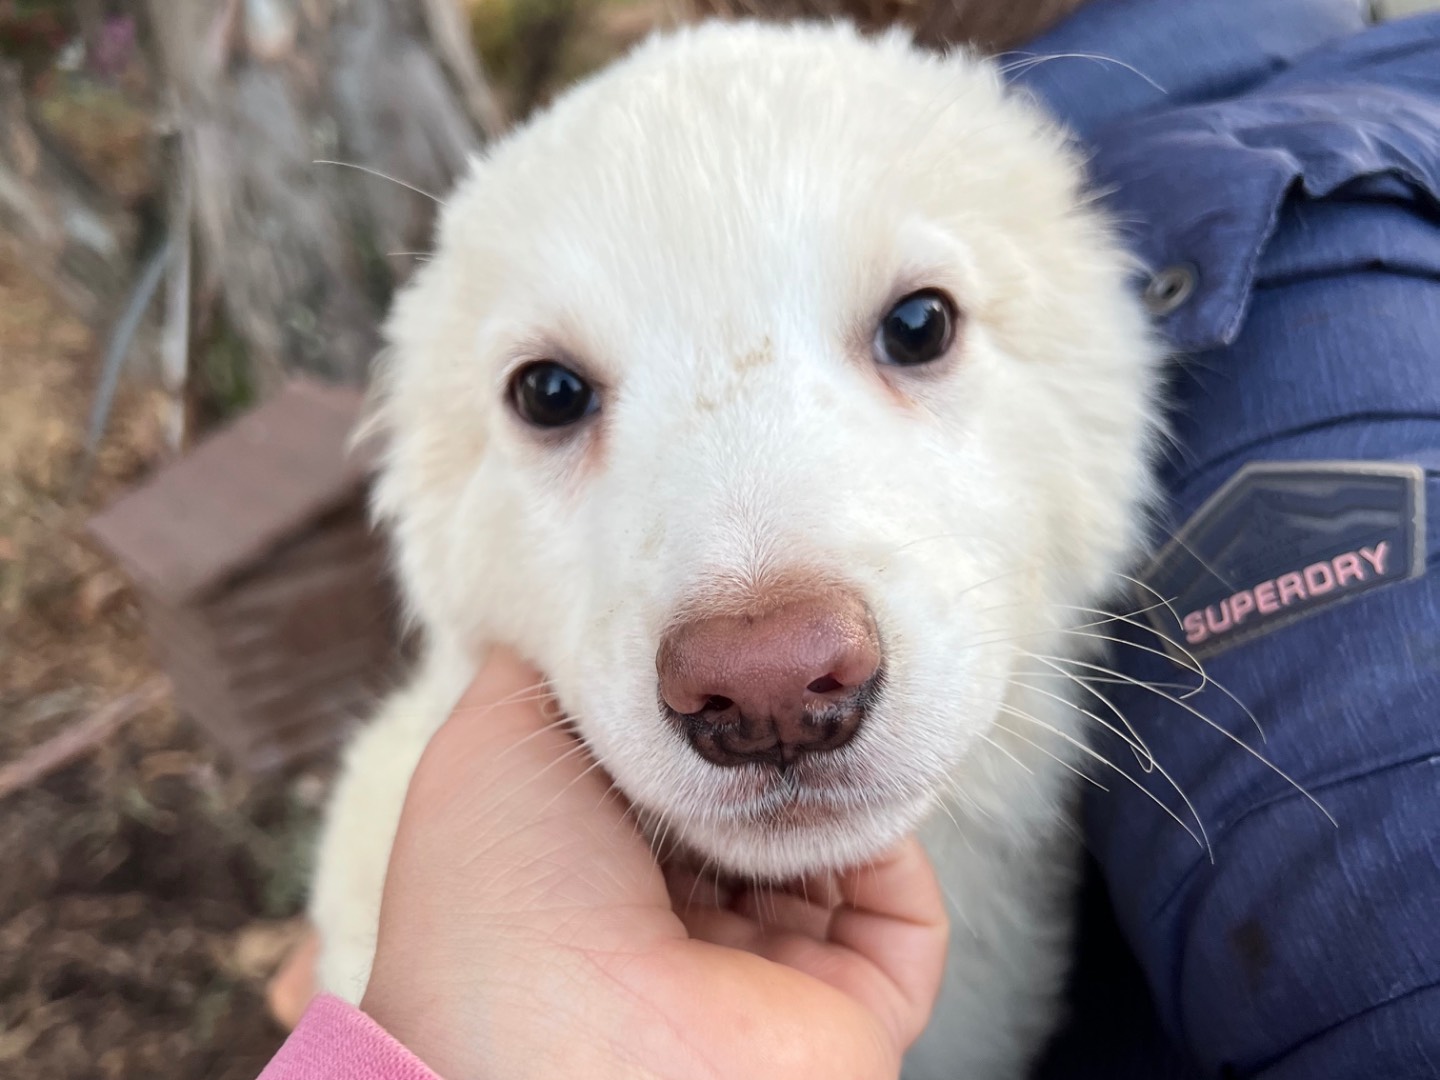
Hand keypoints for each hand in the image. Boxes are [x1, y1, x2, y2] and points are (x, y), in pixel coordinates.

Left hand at [359, 648, 948, 1079]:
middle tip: (787, 663)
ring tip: (817, 716)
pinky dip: (890, 842)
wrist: (568, 1047)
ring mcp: (766, 978)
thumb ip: (549, 676)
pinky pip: (903, 916)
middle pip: (751, 813)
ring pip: (830, 856)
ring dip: (830, 781)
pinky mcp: (849, 1012)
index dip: (691, 710)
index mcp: (589, 882)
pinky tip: (856, 789)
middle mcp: (676, 935)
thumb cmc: (504, 893)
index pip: (666, 781)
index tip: (719, 636)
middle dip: (769, 742)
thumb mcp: (489, 743)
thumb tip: (593, 622)